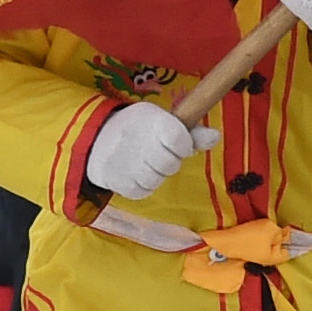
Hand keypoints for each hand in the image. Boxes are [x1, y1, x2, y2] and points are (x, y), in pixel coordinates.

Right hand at [86, 102, 214, 197]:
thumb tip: (216, 136)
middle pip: (170, 164)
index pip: (179, 139)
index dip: (184, 146)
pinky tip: (135, 173)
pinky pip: (142, 192)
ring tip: (145, 163)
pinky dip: (143, 186)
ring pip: (157, 180)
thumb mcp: (164, 121)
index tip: (178, 145)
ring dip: (156, 175)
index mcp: (151, 119)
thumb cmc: (140, 129)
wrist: (95, 138)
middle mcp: (135, 139)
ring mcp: (123, 161)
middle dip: (170, 162)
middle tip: (159, 154)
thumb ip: (191, 133)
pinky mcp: (114, 179)